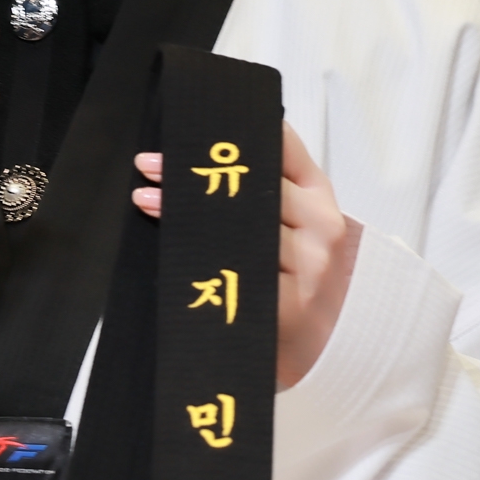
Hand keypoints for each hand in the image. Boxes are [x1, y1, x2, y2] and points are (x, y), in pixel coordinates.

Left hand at [131, 122, 361, 388]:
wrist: (334, 349)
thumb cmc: (303, 278)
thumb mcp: (299, 226)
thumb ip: (269, 187)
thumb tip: (210, 148)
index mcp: (321, 198)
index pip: (280, 149)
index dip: (232, 137)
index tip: (189, 130)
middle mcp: (321, 228)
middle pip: (251, 187)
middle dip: (194, 175)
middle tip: (149, 165)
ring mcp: (308, 269)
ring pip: (238, 228)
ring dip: (185, 212)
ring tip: (145, 199)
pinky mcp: (288, 307)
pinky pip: (235, 272)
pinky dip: (197, 257)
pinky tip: (170, 248)